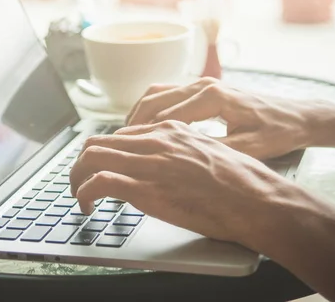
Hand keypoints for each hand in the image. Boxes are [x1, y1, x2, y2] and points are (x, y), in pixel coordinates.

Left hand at [70, 120, 290, 245]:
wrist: (258, 200)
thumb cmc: (243, 182)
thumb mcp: (210, 153)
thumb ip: (183, 152)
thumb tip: (168, 166)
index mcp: (172, 129)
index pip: (123, 135)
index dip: (107, 153)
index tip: (104, 168)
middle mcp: (156, 140)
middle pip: (100, 142)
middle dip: (82, 162)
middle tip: (81, 180)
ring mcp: (149, 162)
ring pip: (91, 157)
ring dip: (76, 176)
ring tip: (78, 195)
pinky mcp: (146, 187)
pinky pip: (97, 182)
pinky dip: (83, 192)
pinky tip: (86, 205)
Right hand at [126, 77, 315, 158]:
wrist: (298, 116)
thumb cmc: (278, 132)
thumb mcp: (251, 148)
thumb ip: (218, 152)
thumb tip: (185, 162)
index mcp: (213, 97)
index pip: (167, 117)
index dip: (145, 136)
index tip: (128, 153)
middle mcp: (204, 85)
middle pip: (155, 100)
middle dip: (133, 123)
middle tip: (117, 145)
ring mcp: (202, 84)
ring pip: (157, 93)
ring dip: (139, 113)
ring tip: (124, 136)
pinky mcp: (204, 89)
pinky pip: (167, 94)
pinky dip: (151, 109)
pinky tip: (144, 126)